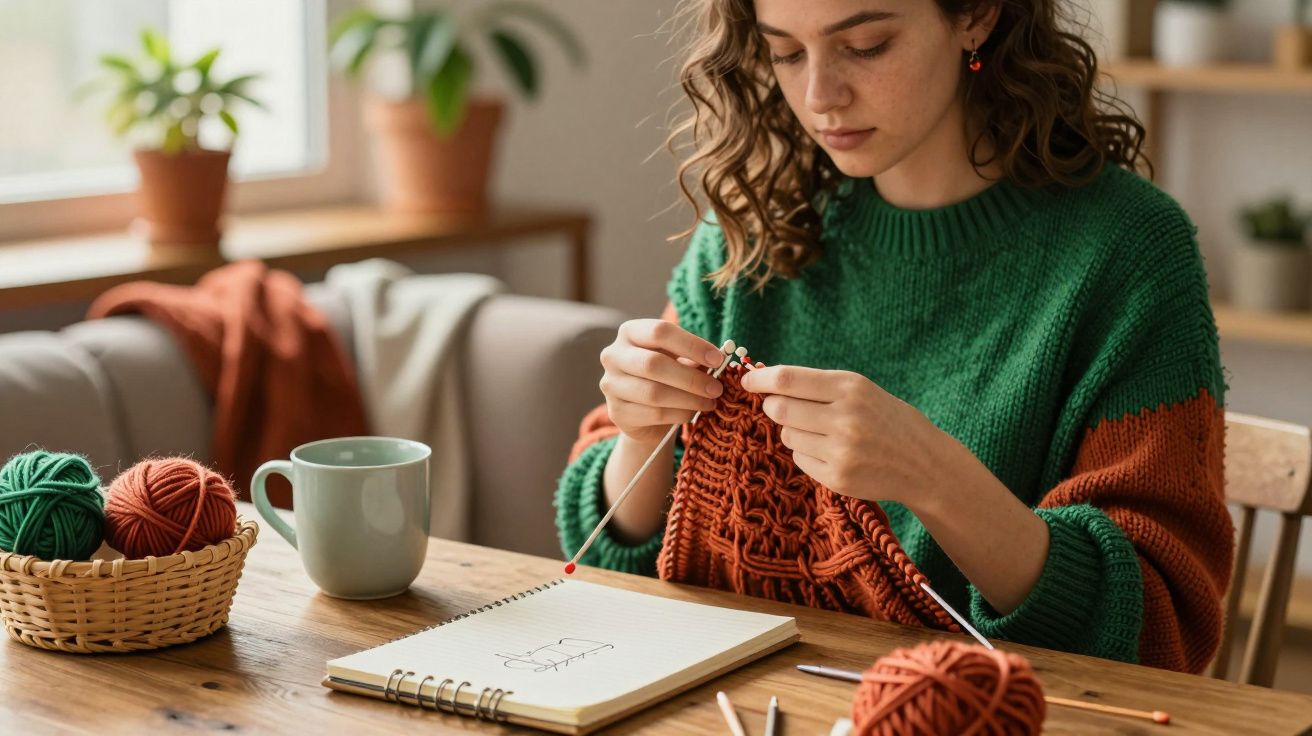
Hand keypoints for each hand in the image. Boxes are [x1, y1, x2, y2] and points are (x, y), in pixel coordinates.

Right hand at [598, 319, 725, 444]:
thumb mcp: (678, 359)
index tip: (718, 359)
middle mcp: (613, 355)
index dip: (692, 345)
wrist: (644, 412)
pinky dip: (679, 414)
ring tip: (710, 402)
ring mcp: (611, 385)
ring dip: (689, 399)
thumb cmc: (665, 376)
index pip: (660, 331)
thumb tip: (718, 359)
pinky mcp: (616, 412)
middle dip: (691, 378)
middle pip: (654, 364)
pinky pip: (653, 414)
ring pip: (654, 393)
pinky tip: (692, 413)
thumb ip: (694, 357)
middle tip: (716, 388)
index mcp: (630, 332)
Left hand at [739, 365, 948, 510]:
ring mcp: (841, 451)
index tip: (747, 381)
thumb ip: (818, 386)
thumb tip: (767, 383)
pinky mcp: (837, 477)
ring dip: (793, 431)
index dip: (760, 380)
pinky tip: (831, 451)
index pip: (788, 380)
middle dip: (773, 406)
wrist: (923, 463)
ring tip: (820, 432)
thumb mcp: (860, 390)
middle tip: (782, 407)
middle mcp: (845, 418)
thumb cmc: (886, 419)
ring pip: (787, 436)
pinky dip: (806, 453)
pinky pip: (800, 459)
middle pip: (779, 409)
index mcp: (850, 388)